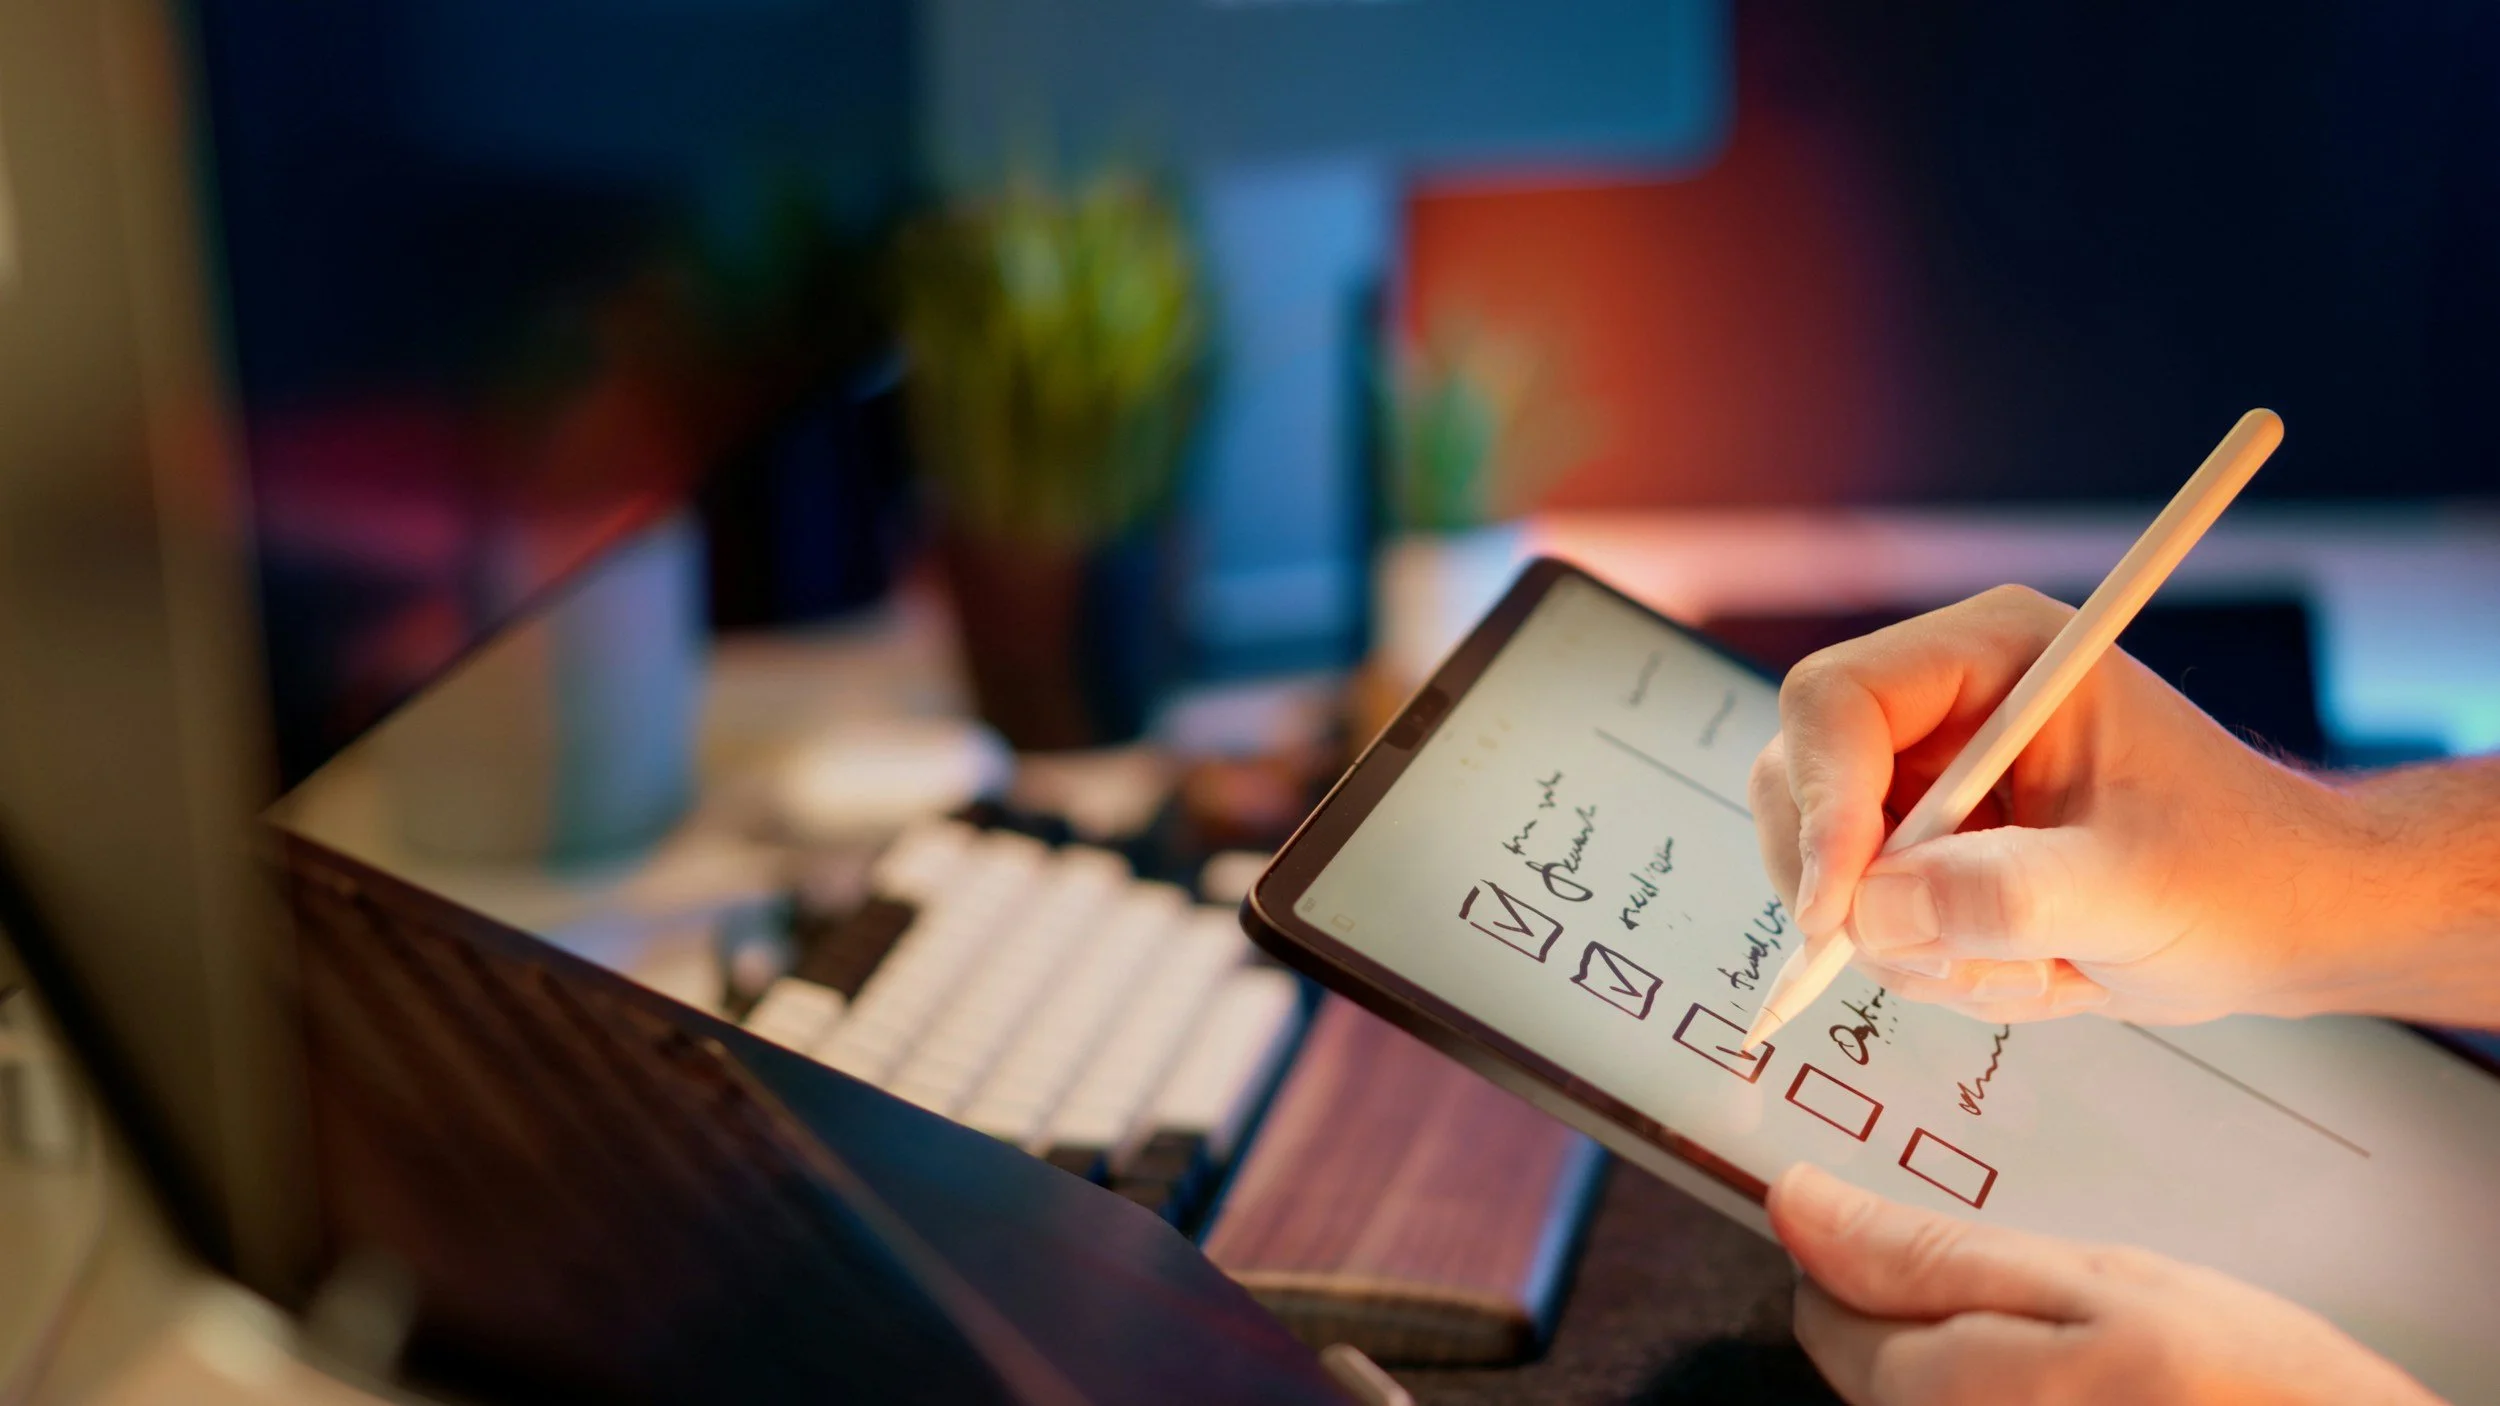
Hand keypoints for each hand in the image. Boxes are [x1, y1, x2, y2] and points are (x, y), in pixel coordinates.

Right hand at [1746, 585, 2371, 1024]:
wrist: (2280, 920)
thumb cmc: (2238, 876)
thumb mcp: (2133, 891)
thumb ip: (2005, 897)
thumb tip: (1872, 913)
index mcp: (1993, 656)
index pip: (1838, 701)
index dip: (1822, 800)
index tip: (1840, 907)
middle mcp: (1942, 702)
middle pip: (1802, 780)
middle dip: (1858, 888)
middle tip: (1940, 958)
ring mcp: (1926, 775)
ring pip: (1823, 862)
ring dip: (1908, 943)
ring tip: (2030, 966)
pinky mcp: (1925, 841)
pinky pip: (1861, 912)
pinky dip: (1924, 963)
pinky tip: (2022, 967)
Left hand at [1767, 1164, 2440, 1405]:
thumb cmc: (2254, 1390)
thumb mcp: (2094, 1283)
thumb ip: (1928, 1252)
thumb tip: (1797, 1203)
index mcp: (1934, 1395)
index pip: (1822, 1310)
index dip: (1870, 1249)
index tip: (1941, 1229)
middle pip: (1878, 1360)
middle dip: (1941, 1305)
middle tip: (2058, 1288)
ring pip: (1941, 1392)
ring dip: (1992, 1349)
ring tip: (2103, 1345)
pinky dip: (2032, 1387)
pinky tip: (2112, 1387)